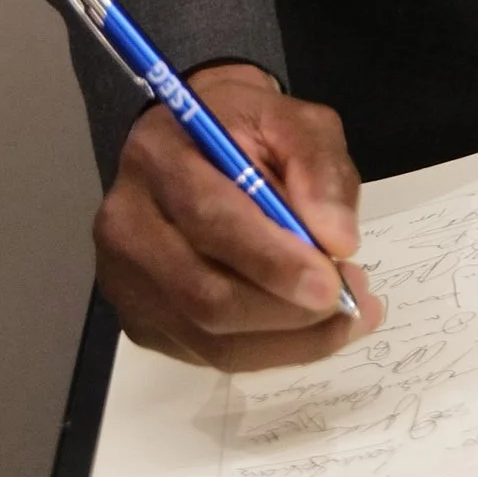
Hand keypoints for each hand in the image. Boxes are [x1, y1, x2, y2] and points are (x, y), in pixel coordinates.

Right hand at [93, 63, 381, 370]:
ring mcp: (126, 279)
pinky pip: (207, 355)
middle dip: (287, 311)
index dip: (273, 260)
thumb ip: (318, 168)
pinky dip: (268, 350)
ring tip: (346, 319)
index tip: (333, 284)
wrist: (194, 143)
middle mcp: (126, 223)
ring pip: (209, 338)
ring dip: (288, 340)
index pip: (209, 220)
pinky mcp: (140, 319)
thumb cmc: (245, 130)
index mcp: (159, 156)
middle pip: (204, 294)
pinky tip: (309, 329)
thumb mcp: (293, 121)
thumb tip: (337, 240)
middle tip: (351, 304)